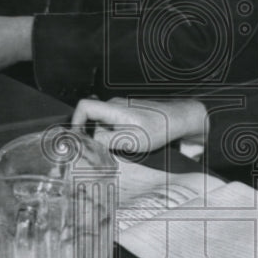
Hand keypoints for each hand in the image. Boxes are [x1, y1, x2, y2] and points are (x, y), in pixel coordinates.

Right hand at [70, 97, 207, 152]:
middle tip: (96, 152)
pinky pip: (114, 124)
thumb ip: (107, 140)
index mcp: (113, 108)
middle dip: (90, 135)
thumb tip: (90, 141)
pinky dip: (115, 136)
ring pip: (103, 123)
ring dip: (105, 138)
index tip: (78, 139)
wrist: (182, 120)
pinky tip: (126, 147)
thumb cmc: (160, 129)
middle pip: (92, 118)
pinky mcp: (131, 115)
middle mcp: (116, 105)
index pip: (83, 107)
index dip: (75, 122)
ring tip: (115, 151)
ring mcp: (123, 109)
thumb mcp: (131, 140)